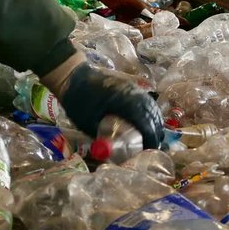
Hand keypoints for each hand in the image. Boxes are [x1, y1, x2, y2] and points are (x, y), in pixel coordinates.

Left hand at [46, 59, 163, 148]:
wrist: (73, 76)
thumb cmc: (77, 100)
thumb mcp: (86, 122)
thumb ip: (101, 136)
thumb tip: (112, 153)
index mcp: (121, 100)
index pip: (143, 119)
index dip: (149, 135)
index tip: (151, 148)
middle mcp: (130, 92)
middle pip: (151, 112)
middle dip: (155, 130)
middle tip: (153, 146)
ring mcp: (131, 87)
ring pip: (151, 105)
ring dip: (155, 121)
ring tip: (153, 137)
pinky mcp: (129, 86)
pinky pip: (146, 100)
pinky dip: (150, 112)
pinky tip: (148, 122)